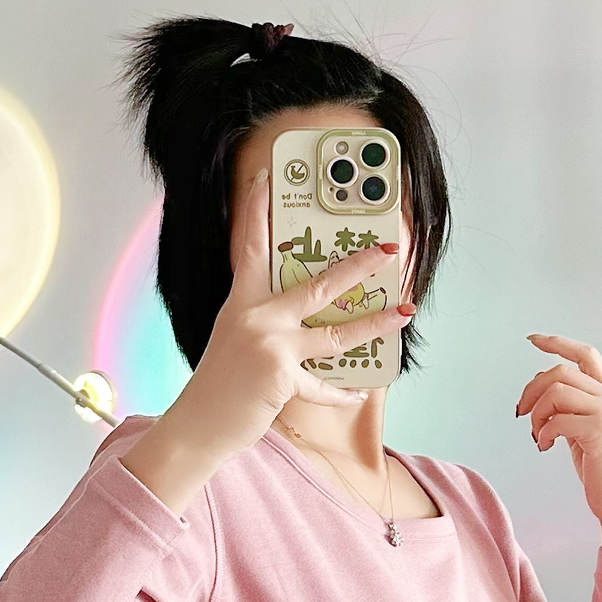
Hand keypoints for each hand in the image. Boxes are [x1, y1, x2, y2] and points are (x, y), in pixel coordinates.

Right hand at [166, 168, 413, 460]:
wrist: (198, 424)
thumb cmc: (219, 385)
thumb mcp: (235, 338)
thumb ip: (263, 319)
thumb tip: (304, 313)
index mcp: (242, 301)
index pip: (252, 246)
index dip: (259, 209)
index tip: (269, 176)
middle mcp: (257, 316)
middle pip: (317, 282)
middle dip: (358, 264)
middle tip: (387, 247)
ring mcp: (271, 344)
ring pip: (336, 332)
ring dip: (374, 323)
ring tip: (402, 311)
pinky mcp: (281, 375)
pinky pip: (324, 384)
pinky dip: (342, 393)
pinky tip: (359, 392)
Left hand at [515, 334, 601, 556]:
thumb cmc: (601, 470)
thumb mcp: (584, 431)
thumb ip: (570, 408)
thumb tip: (541, 392)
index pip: (585, 355)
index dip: (557, 343)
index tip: (532, 340)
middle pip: (562, 371)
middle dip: (532, 389)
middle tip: (520, 412)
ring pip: (556, 390)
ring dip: (537, 413)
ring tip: (537, 435)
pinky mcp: (600, 430)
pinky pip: (557, 419)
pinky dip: (542, 432)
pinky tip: (545, 446)